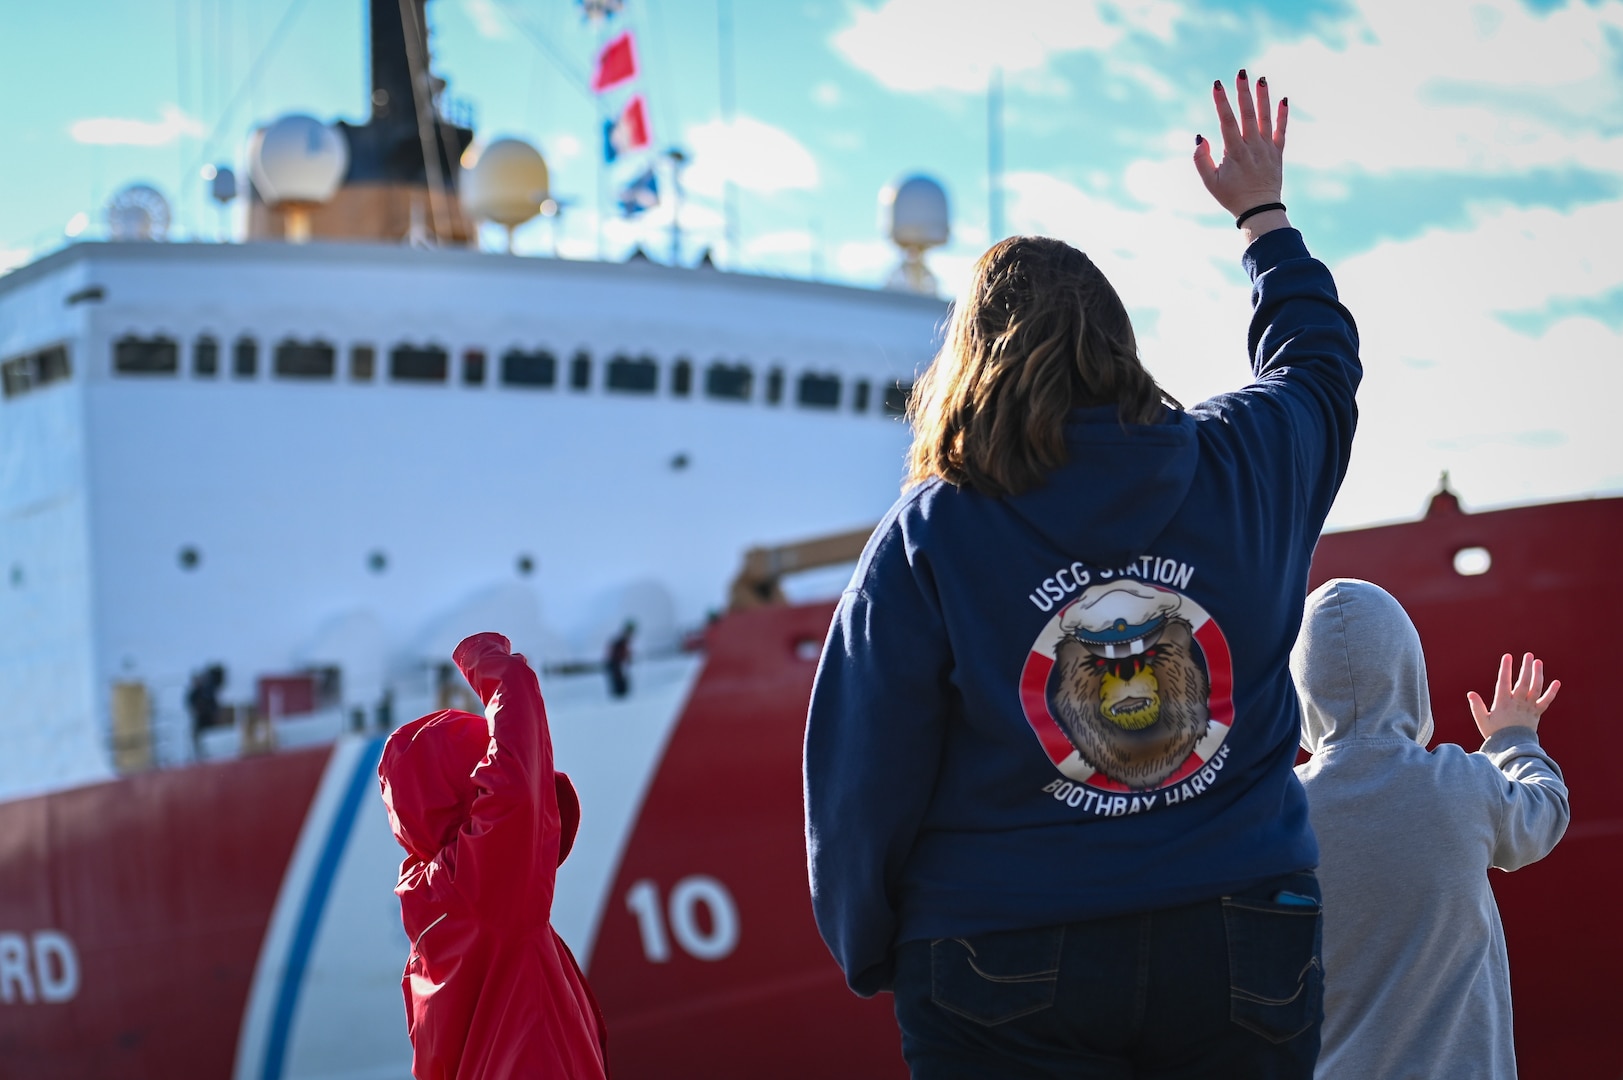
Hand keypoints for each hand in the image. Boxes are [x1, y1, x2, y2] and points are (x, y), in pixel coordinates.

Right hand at [1194, 70, 1288, 239]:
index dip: (1222, 103)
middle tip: (1241, 72)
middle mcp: (1252, 147)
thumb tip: (1200, 137)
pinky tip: (1283, 99)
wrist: (1260, 210)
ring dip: (1263, 98)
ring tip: (1261, 79)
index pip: (1227, 122)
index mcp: (1234, 153)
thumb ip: (1201, 160)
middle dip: (1243, 92)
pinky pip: (1281, 130)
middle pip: (1248, 114)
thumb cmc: (1231, 196)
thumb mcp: (1210, 182)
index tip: (1217, 85)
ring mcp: (1267, 149)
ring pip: (1265, 118)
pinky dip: (1283, 115)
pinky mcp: (1277, 152)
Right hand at [1468, 653, 1560, 739]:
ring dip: (1537, 674)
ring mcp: (1528, 708)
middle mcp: (1517, 703)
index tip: (1507, 656)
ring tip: (1538, 662)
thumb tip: (1470, 693)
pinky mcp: (1537, 713)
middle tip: (1528, 655)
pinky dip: (1552, 692)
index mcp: (1502, 703)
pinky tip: (1556, 682)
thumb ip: (1477, 706)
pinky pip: (1546, 701)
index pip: (1504, 682)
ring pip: (1535, 688)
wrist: (1513, 748)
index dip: (1506, 669)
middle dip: (1526, 667)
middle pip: (1523, 682)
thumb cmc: (1495, 734)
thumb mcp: (1482, 721)